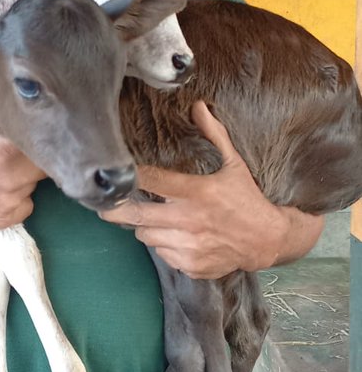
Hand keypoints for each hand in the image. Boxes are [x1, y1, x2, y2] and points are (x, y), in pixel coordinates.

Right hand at [0, 87, 44, 230]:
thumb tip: (12, 83)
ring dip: (26, 177)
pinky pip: (26, 205)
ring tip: (4, 169)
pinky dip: (18, 197)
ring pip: (35, 186)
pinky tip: (0, 187)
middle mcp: (14, 181)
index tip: (37, 134)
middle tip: (19, 151)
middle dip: (35, 157)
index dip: (45, 138)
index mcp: (8, 152)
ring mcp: (11, 204)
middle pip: (45, 167)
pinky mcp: (6, 220)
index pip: (47, 144)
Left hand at [101, 101, 322, 277]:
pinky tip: (177, 237)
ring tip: (157, 219)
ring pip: (145, 236)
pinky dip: (163, 245)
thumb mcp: (234, 164)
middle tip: (104, 206)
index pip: (152, 181)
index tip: (117, 174)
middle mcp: (189, 221)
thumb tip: (199, 106)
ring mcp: (188, 246)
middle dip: (116, 211)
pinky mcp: (190, 265)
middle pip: (136, 216)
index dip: (131, 177)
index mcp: (197, 192)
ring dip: (146, 227)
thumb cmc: (247, 200)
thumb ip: (214, 135)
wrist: (266, 240)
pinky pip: (162, 254)